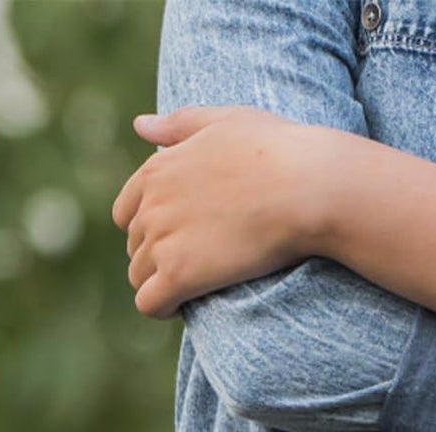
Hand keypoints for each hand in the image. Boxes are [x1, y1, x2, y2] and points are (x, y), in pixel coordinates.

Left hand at [112, 106, 326, 317]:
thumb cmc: (277, 148)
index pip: (126, 213)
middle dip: (158, 256)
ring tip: (194, 284)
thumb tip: (140, 125)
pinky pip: (148, 304)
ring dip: (160, 283)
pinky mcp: (178, 275)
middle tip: (198, 261)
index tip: (180, 236)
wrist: (309, 186)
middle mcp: (151, 206)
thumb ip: (179, 125)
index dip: (150, 229)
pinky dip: (161, 308)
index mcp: (156, 170)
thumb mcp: (226, 120)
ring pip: (139, 277)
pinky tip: (181, 306)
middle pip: (135, 247)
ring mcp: (162, 241)